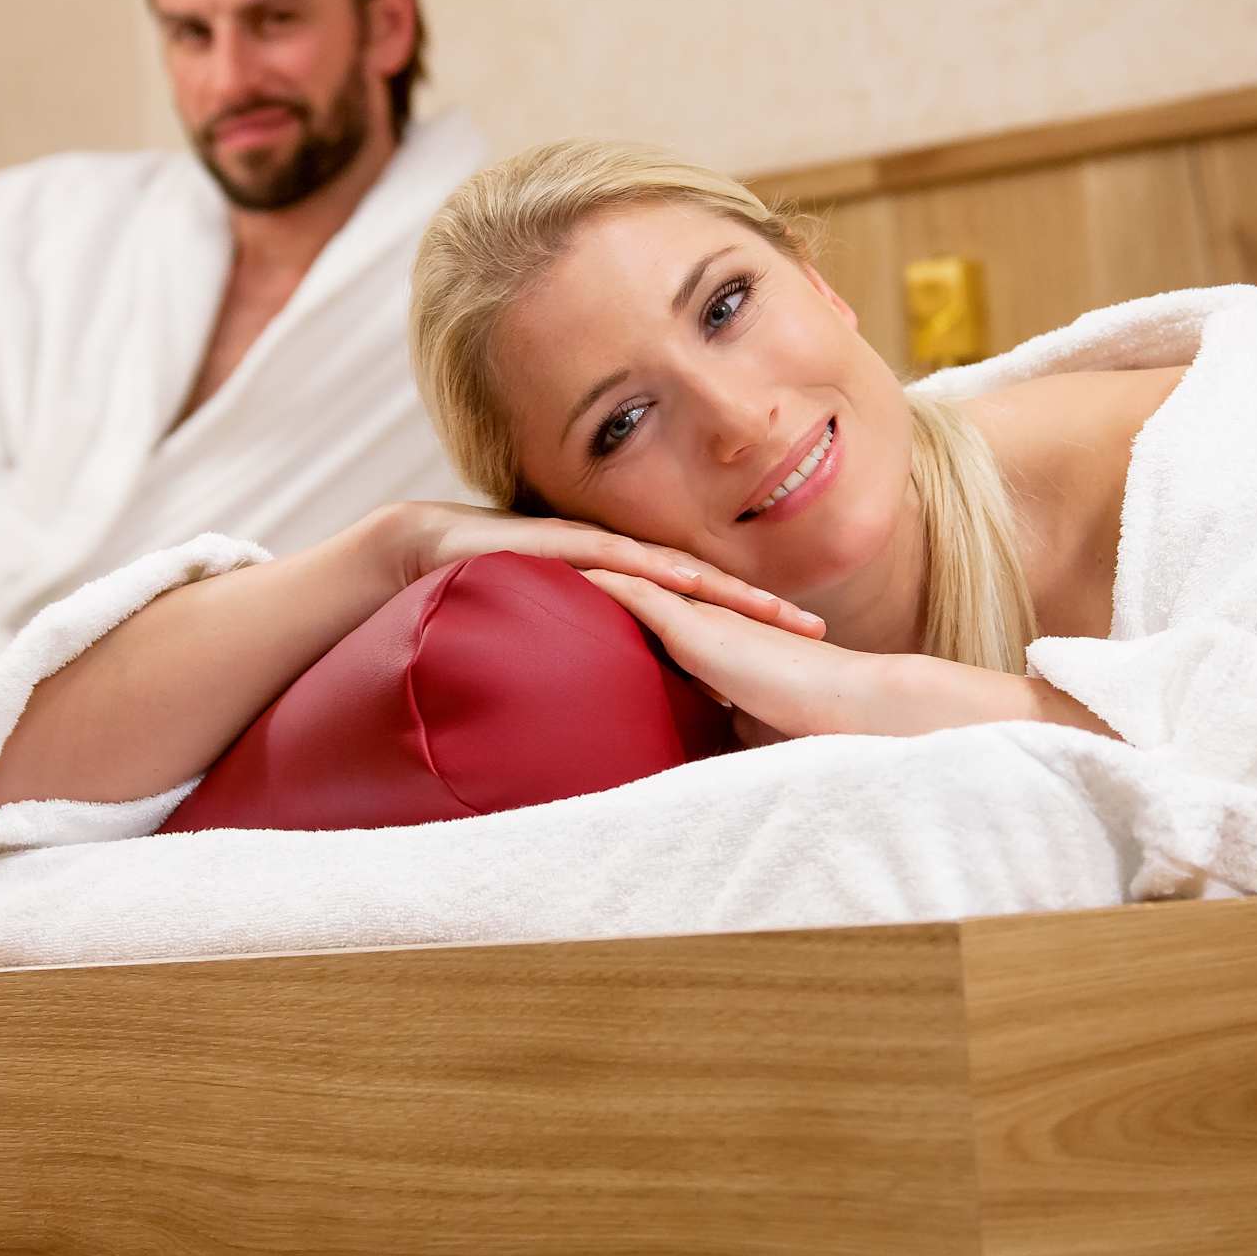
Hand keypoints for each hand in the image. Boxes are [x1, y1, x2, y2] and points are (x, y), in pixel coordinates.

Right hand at [372, 501, 826, 639]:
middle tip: (819, 631)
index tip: (810, 647)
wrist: (437, 548)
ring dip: (731, 591)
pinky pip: (622, 558)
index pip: (710, 610)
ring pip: (681, 572)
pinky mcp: (570, 543)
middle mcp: (631, 568)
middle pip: (713, 590)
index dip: (759, 627)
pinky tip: (693, 581)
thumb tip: (638, 712)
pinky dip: (660, 571)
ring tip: (777, 610)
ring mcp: (603, 553)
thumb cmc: (502, 596)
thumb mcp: (566, 636)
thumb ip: (604, 661)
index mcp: (635, 592)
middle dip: (767, 610)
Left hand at [581, 570, 1114, 742]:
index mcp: (709, 646)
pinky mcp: (696, 625)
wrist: (849, 709)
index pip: (648, 621)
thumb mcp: (741, 736)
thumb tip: (683, 781)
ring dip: (583, 573)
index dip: (609, 611)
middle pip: (629, 593)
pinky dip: (598, 582)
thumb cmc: (807, 730)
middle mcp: (700, 623)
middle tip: (537, 570)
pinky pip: (636, 593)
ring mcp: (699, 619)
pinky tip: (562, 570)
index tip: (565, 607)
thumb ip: (712, 740)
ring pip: (627, 583)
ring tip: (533, 560)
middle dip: (584, 582)